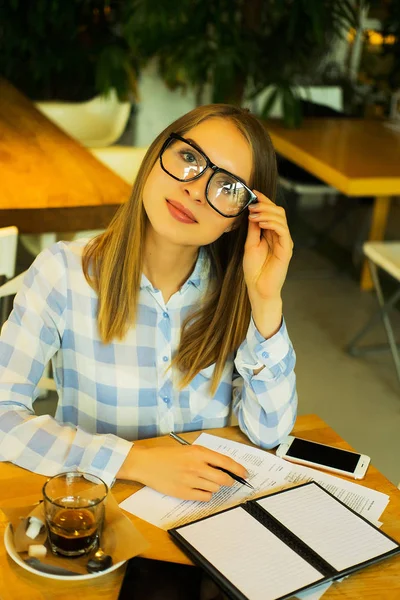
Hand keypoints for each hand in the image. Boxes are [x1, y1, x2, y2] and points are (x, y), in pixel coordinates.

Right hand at [117, 444, 248, 500]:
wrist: (146, 464)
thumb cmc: (167, 455)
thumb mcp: (188, 450)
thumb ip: (205, 457)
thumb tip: (224, 467)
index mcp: (198, 453)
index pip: (225, 462)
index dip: (238, 469)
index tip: (245, 474)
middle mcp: (196, 467)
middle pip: (223, 479)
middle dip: (229, 481)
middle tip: (227, 481)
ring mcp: (190, 481)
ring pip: (215, 489)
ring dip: (215, 487)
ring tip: (206, 482)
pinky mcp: (184, 493)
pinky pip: (204, 497)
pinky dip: (206, 495)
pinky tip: (199, 489)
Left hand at [244, 191, 292, 300]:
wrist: (258, 289)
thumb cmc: (254, 270)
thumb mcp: (250, 245)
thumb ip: (253, 229)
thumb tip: (251, 212)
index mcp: (271, 234)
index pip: (271, 212)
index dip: (264, 201)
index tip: (253, 193)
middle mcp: (280, 236)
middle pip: (278, 211)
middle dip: (264, 205)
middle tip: (251, 205)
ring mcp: (284, 242)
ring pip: (281, 218)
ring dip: (266, 212)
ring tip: (253, 214)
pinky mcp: (286, 249)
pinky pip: (282, 230)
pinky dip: (272, 223)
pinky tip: (261, 223)